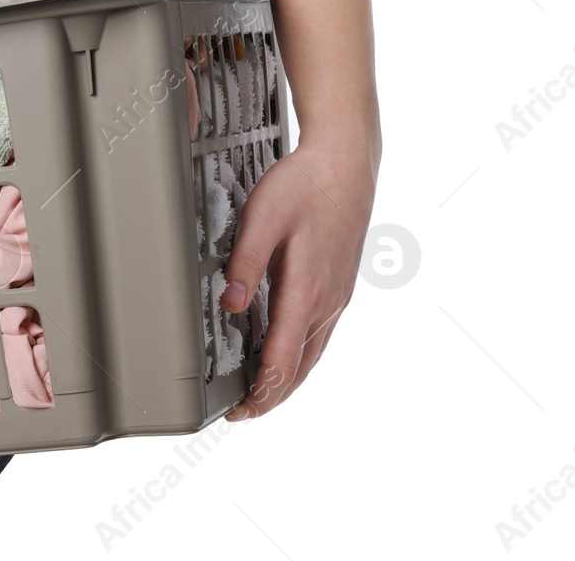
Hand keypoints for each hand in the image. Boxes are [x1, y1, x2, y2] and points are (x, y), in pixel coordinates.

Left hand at [219, 135, 376, 419]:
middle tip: (242, 413)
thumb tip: (229, 306)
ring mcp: (337, 296)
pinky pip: (319, 335)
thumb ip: (243, 264)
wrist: (346, 162)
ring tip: (261, 394)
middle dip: (272, 395)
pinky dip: (300, 357)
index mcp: (307, 291)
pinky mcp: (338, 286)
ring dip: (287, 379)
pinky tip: (287, 355)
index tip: (238, 411)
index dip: (260, 392)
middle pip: (300, 367)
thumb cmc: (304, 185)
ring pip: (312, 354)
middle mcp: (327, 302)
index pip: (282, 360)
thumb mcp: (263, 218)